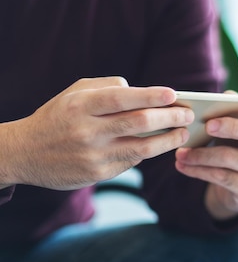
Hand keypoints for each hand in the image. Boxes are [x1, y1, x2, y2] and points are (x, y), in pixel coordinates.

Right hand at [0, 77, 193, 189]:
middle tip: (188, 115)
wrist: (24, 153)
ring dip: (168, 141)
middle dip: (170, 118)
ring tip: (182, 133)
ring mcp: (92, 155)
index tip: (174, 94)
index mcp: (81, 105)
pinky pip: (131, 162)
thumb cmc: (58, 115)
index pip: (123, 98)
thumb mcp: (75, 92)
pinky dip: (147, 153)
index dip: (151, 96)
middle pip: (139, 123)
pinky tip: (159, 145)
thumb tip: (142, 91)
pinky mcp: (97, 174)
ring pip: (142, 148)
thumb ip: (109, 86)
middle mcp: (86, 131)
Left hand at [174, 92, 237, 219]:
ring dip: (203, 154)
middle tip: (208, 125)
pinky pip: (223, 178)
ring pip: (234, 158)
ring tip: (181, 151)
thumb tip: (226, 97)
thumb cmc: (237, 145)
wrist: (235, 186)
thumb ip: (234, 108)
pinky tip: (183, 165)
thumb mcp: (236, 126)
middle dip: (234, 127)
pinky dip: (199, 170)